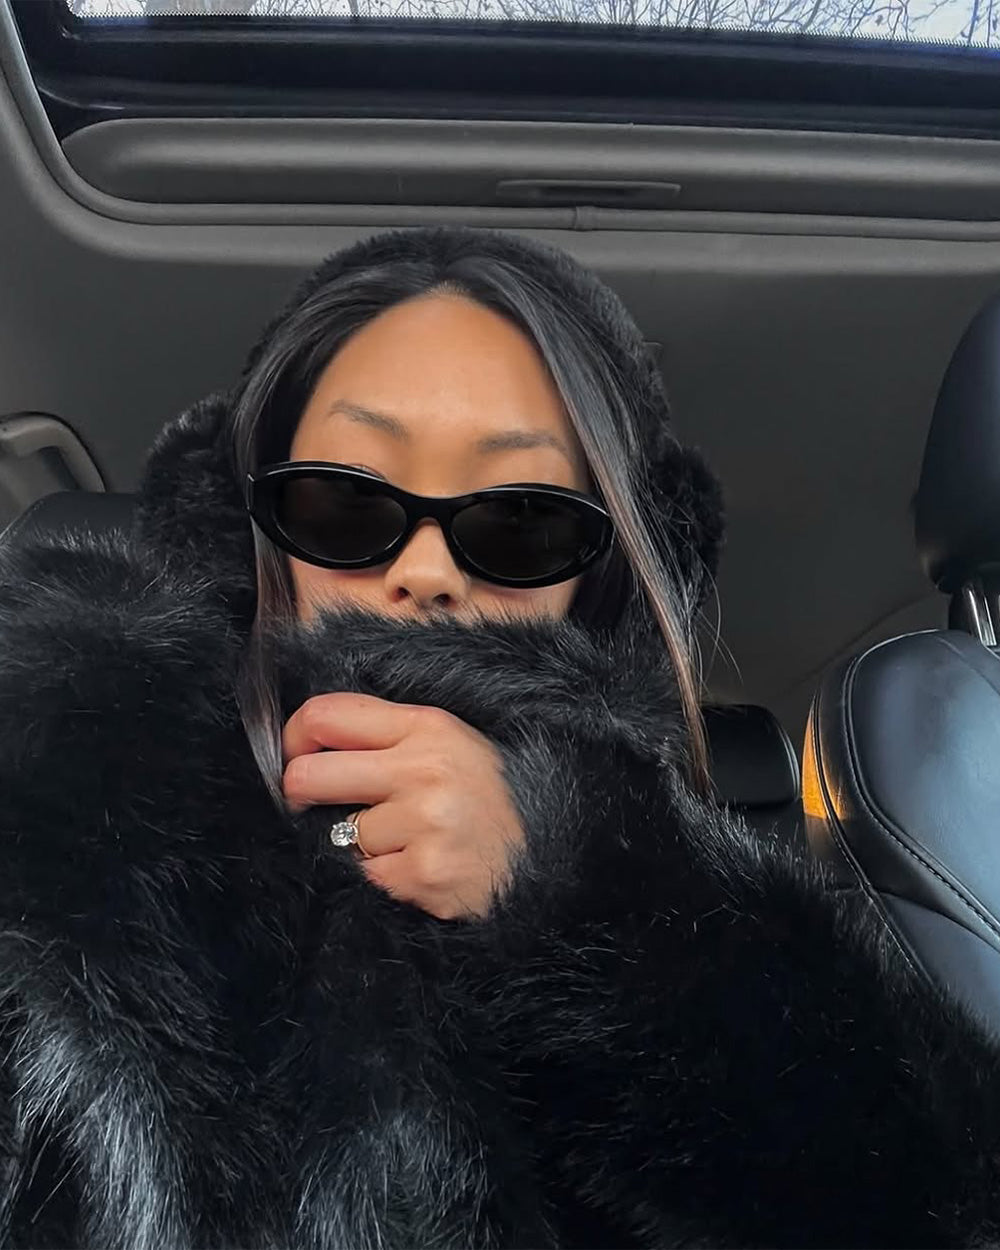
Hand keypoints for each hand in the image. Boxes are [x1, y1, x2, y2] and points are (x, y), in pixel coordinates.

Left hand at [282, 693, 525, 919]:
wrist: (561, 854)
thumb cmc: (501, 795)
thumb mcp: (455, 741)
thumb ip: (391, 733)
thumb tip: (313, 740)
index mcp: (428, 726)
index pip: (325, 715)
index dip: (293, 737)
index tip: (296, 754)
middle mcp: (423, 770)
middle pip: (308, 776)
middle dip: (300, 794)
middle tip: (313, 805)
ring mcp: (423, 826)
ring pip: (342, 834)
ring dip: (364, 844)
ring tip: (413, 840)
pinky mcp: (424, 876)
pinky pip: (369, 876)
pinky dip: (389, 877)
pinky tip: (427, 866)